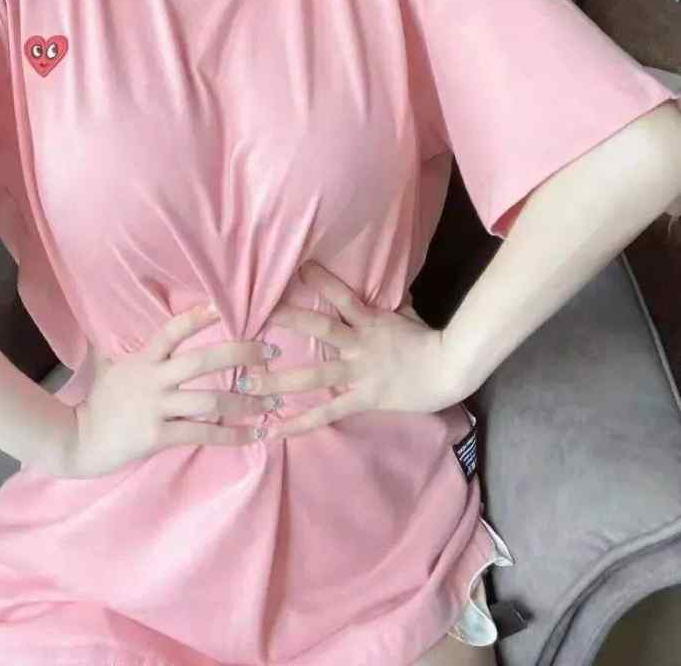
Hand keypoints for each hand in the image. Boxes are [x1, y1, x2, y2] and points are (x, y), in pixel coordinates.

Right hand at [65, 303, 278, 477]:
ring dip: (246, 402)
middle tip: (272, 351)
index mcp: (143, 359)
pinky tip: (253, 435)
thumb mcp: (109, 365)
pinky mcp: (157, 436)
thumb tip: (123, 317)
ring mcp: (155, 408)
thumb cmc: (99, 401)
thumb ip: (125, 345)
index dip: (196, 316)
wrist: (76, 440)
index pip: (171, 330)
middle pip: (203, 361)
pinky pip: (202, 434)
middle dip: (241, 354)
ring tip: (273, 401)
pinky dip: (231, 435)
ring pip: (210, 400)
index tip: (222, 305)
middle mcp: (152, 379)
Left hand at [247, 261, 469, 439]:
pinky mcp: (364, 398)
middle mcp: (360, 344)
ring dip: (279, 380)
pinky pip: (328, 412)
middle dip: (289, 320)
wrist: (451, 369)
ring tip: (247, 383)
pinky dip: (301, 422)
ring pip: (315, 374)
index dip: (321, 281)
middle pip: (321, 326)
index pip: (342, 295)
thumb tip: (385, 282)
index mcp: (370, 320)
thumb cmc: (429, 341)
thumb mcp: (407, 315)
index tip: (298, 268)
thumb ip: (388, 303)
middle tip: (254, 318)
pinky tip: (276, 430)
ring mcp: (361, 372)